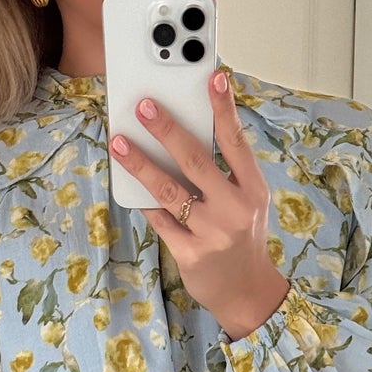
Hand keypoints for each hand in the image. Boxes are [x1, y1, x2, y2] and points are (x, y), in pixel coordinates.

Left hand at [109, 67, 290, 341]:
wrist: (247, 293)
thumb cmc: (242, 238)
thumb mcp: (247, 202)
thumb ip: (226, 171)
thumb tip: (184, 134)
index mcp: (251, 189)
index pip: (236, 142)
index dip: (224, 108)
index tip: (213, 77)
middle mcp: (233, 209)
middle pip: (195, 161)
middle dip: (168, 130)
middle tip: (144, 106)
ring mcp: (211, 233)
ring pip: (169, 191)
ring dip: (141, 164)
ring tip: (119, 143)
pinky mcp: (190, 254)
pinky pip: (160, 221)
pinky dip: (144, 201)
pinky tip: (129, 183)